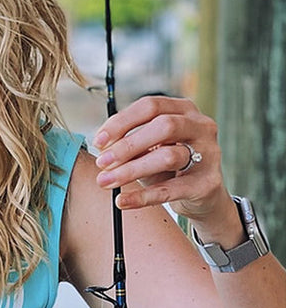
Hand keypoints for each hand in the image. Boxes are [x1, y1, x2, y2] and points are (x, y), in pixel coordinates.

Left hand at [92, 95, 236, 232]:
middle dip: (127, 145)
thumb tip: (102, 148)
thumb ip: (128, 143)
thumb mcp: (148, 148)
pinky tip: (122, 200)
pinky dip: (143, 196)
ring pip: (168, 157)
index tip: (99, 142)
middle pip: (163, 126)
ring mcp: (209, 153)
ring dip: (131, 170)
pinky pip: (172, 189)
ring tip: (106, 182)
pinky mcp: (208, 183)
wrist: (200, 194)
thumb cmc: (168, 165)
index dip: (121, 122)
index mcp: (183, 110)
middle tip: (101, 163)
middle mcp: (200, 126)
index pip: (150, 106)